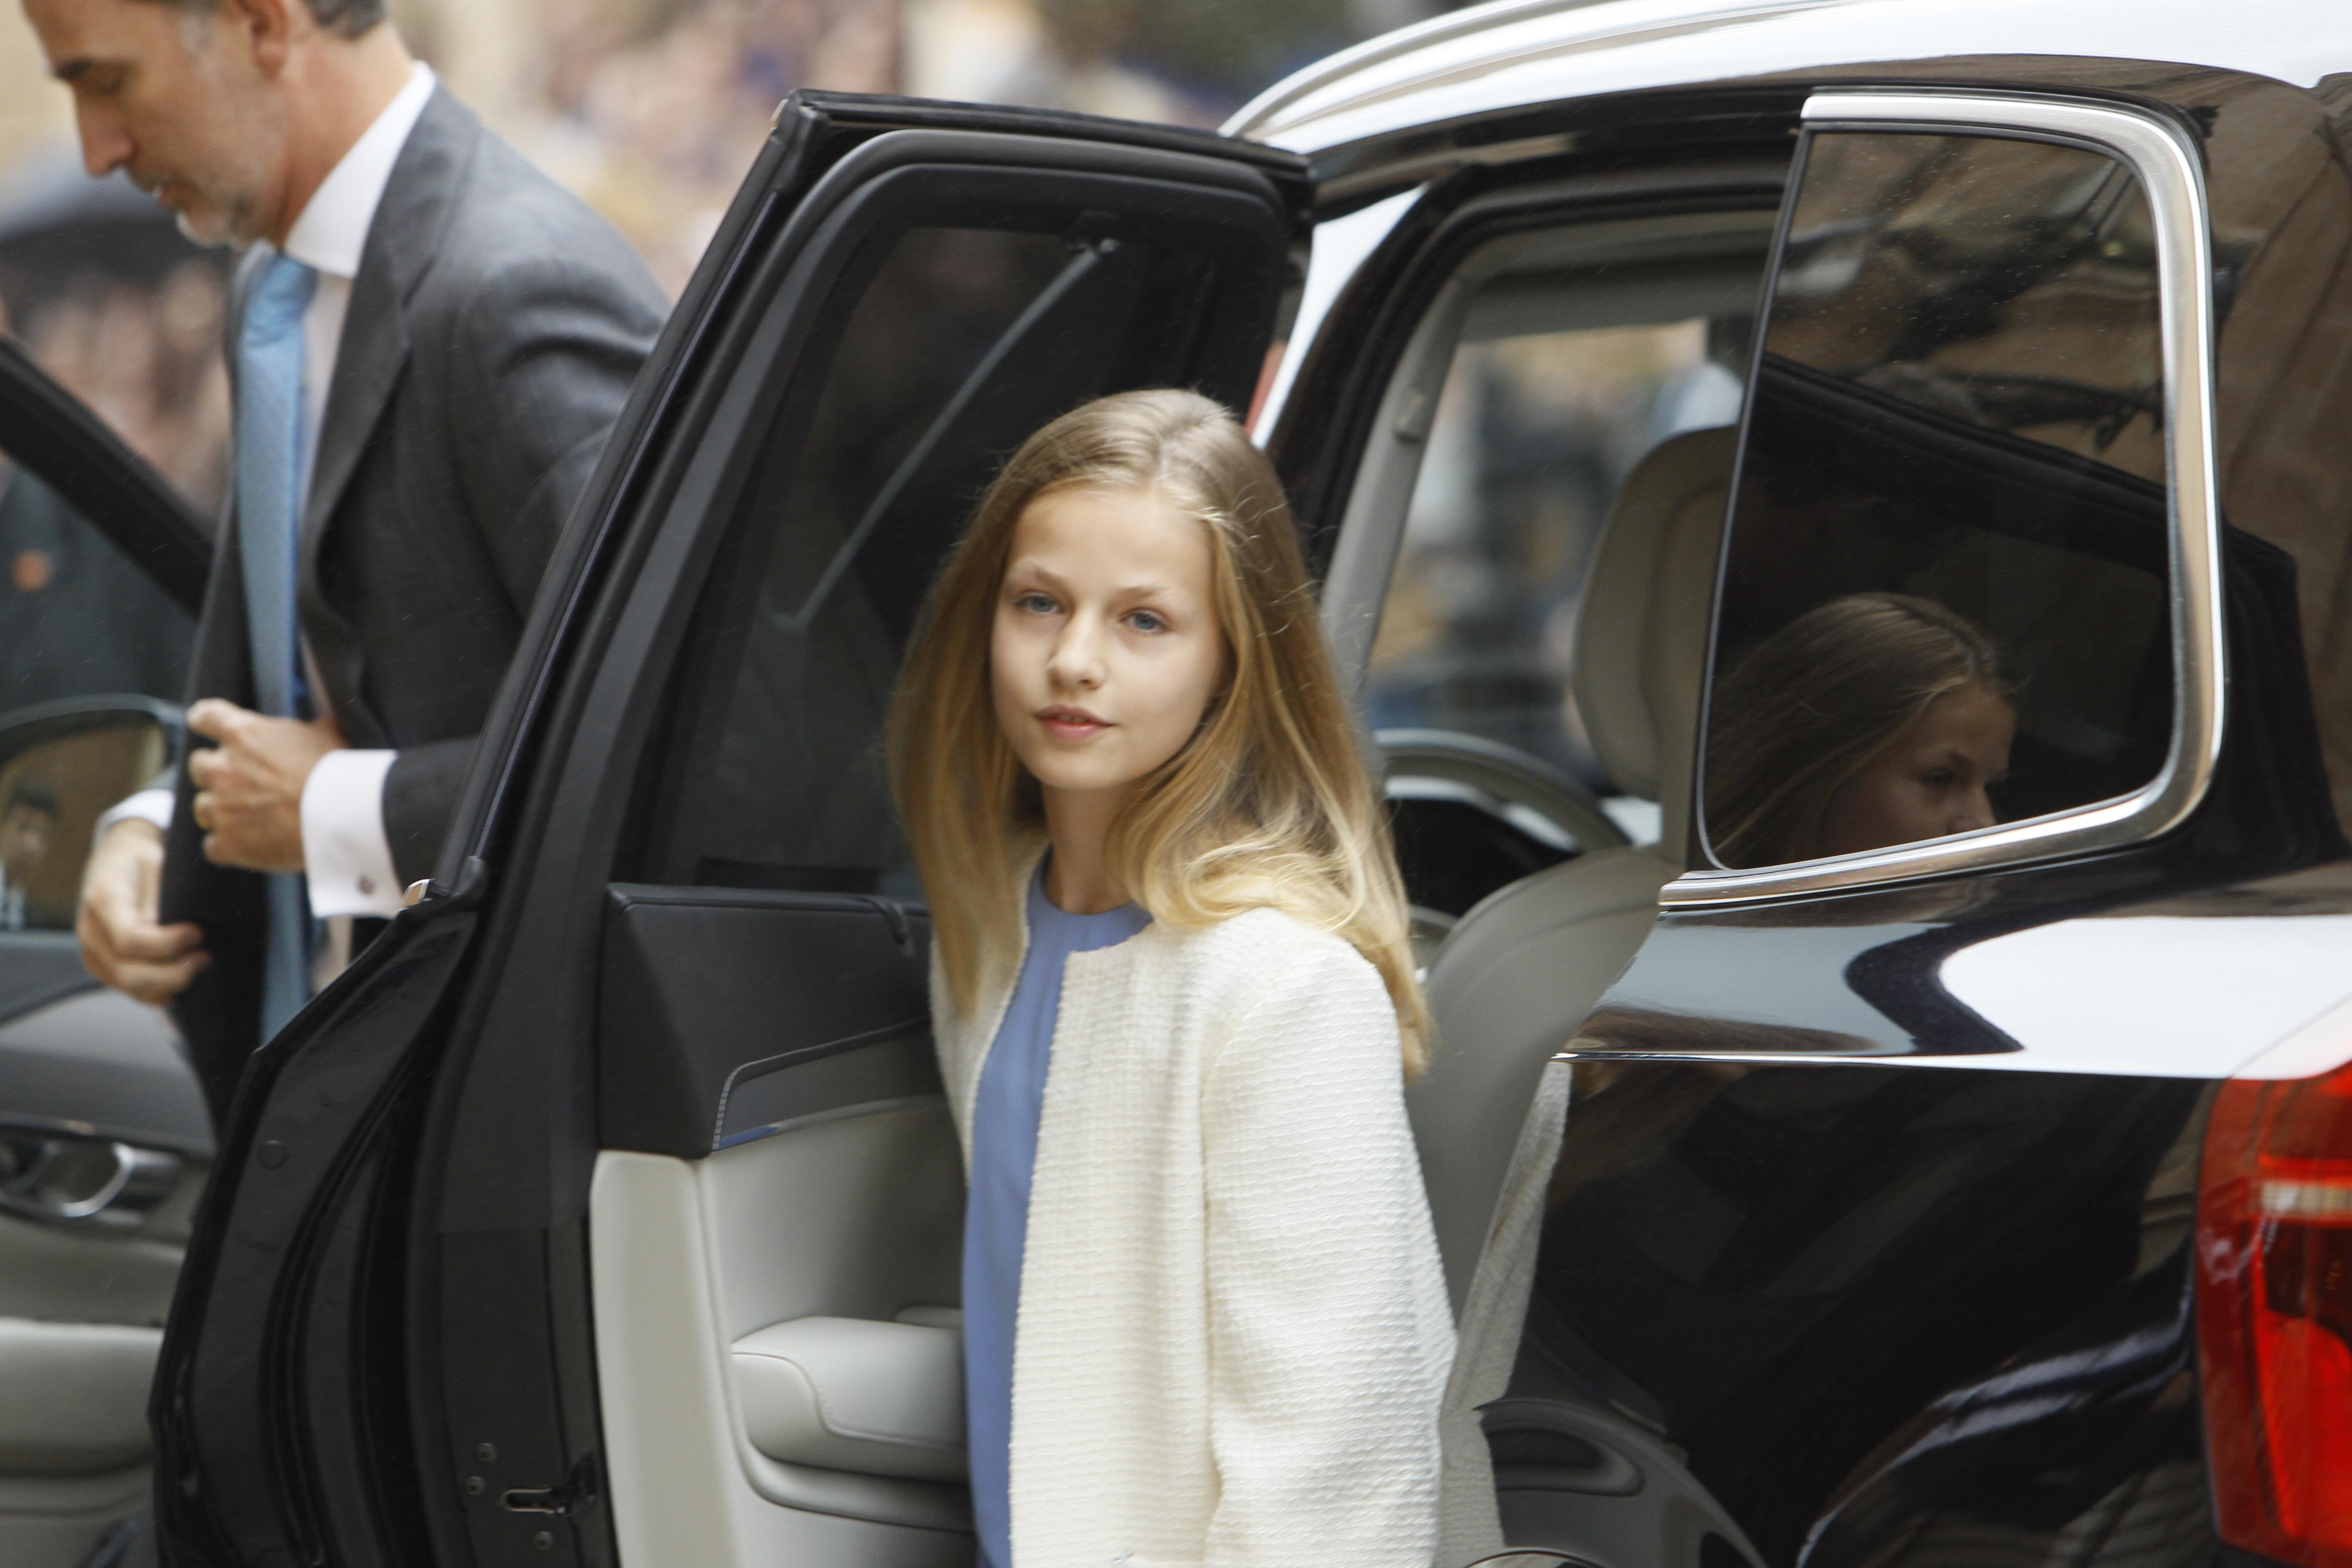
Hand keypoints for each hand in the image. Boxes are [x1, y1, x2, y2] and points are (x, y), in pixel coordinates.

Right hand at [77, 819, 206, 1005]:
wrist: (119, 858)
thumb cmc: (145, 860)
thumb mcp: (159, 865)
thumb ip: (163, 900)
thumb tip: (179, 934)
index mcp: (103, 898)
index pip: (130, 939)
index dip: (168, 945)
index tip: (198, 934)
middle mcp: (89, 930)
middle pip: (129, 973)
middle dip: (174, 973)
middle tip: (206, 958)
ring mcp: (92, 951)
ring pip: (129, 987)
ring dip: (170, 985)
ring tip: (199, 966)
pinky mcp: (102, 965)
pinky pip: (128, 990)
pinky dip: (158, 993)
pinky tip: (182, 986)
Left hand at [186, 699, 344, 872]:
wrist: (345, 818)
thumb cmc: (339, 772)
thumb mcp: (327, 732)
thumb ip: (308, 723)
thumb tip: (319, 712)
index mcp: (243, 734)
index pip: (204, 716)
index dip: (206, 721)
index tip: (210, 728)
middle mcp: (221, 768)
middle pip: (198, 765)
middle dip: (218, 773)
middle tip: (246, 782)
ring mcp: (220, 808)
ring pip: (203, 807)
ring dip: (222, 811)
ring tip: (253, 818)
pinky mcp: (227, 843)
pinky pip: (212, 845)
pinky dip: (228, 846)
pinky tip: (252, 845)